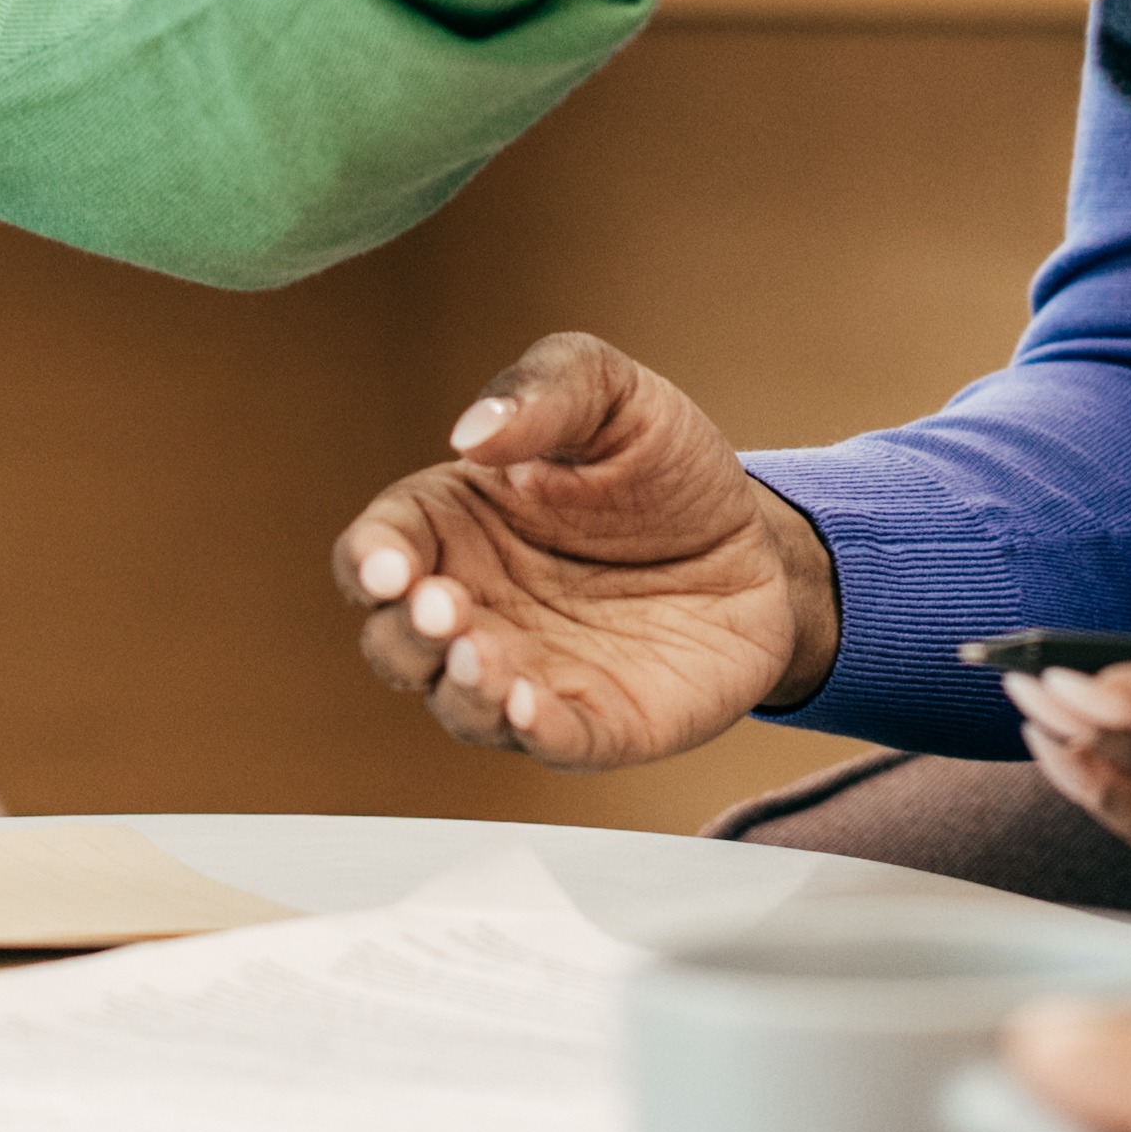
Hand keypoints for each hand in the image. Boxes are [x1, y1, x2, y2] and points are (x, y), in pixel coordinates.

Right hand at [330, 330, 842, 766]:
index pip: (375, 553)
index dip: (370, 563)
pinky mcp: (595, 724)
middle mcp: (475, 608)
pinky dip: (533, 731)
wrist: (761, 541)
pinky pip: (551, 741)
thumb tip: (473, 432)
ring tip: (482, 658)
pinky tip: (531, 707)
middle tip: (442, 609)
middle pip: (396, 643)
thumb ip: (547, 390)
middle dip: (406, 634)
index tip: (389, 566)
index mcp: (452, 527)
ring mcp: (528, 673)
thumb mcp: (614, 397)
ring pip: (460, 704)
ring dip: (462, 689)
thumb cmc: (665, 467)